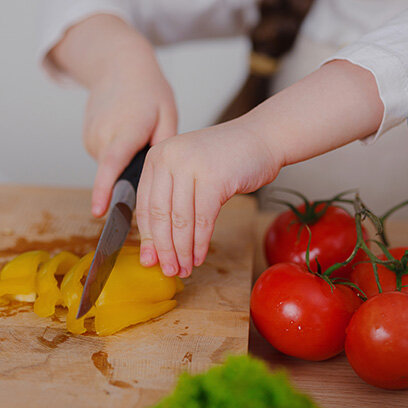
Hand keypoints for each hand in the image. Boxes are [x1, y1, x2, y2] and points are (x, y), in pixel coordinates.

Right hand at [47, 14, 176, 215]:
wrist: (117, 65)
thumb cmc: (147, 90)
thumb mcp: (167, 114)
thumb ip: (164, 147)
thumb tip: (161, 178)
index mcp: (126, 129)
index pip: (112, 165)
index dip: (104, 190)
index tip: (99, 211)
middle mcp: (104, 135)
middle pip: (116, 174)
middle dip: (132, 177)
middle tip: (149, 155)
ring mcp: (92, 138)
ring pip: (111, 167)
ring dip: (125, 162)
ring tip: (135, 134)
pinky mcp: (87, 140)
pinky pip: (105, 158)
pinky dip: (116, 154)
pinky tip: (124, 133)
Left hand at [136, 119, 280, 277]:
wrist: (262, 138)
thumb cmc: (226, 159)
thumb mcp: (188, 170)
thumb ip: (171, 197)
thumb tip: (157, 242)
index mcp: (156, 156)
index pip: (145, 204)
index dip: (148, 236)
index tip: (149, 259)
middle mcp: (168, 158)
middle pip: (160, 214)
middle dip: (163, 248)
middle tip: (167, 270)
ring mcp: (190, 166)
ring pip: (180, 220)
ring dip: (182, 250)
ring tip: (184, 268)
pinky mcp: (213, 177)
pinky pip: (202, 220)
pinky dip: (200, 243)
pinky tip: (199, 256)